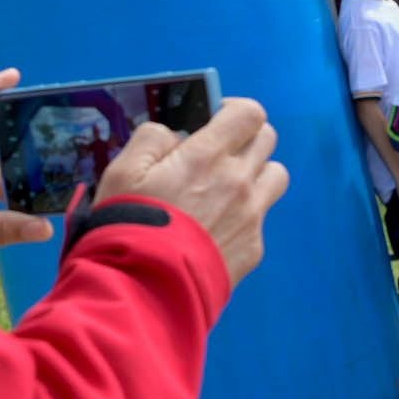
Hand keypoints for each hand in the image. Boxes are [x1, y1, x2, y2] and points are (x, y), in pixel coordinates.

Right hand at [96, 95, 290, 284]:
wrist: (146, 287)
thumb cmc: (129, 222)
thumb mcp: (123, 170)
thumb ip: (152, 139)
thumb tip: (176, 135)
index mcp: (209, 154)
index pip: (250, 113)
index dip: (234, 110)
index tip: (215, 120)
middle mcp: (240, 180)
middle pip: (267, 139)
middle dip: (245, 138)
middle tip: (218, 153)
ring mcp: (252, 216)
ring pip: (275, 176)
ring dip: (256, 173)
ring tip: (226, 189)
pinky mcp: (254, 248)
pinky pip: (261, 219)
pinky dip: (245, 216)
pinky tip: (215, 231)